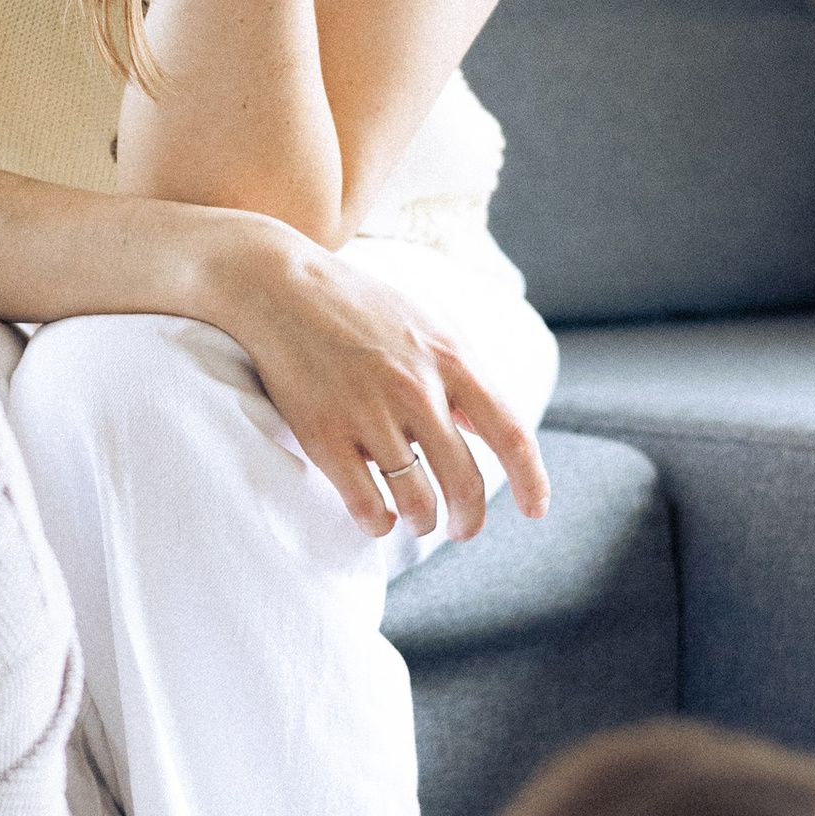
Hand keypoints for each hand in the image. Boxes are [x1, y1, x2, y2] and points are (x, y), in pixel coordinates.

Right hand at [209, 229, 551, 542]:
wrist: (278, 285)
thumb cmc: (355, 305)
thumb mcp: (424, 324)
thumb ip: (460, 373)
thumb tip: (490, 425)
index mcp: (450, 360)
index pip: (510, 433)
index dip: (531, 480)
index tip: (535, 510)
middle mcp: (416, 389)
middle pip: (466, 481)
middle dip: (470, 519)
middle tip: (463, 529)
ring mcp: (368, 413)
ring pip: (418, 501)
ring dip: (424, 522)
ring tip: (418, 520)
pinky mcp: (324, 433)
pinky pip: (366, 504)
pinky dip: (379, 523)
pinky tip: (378, 517)